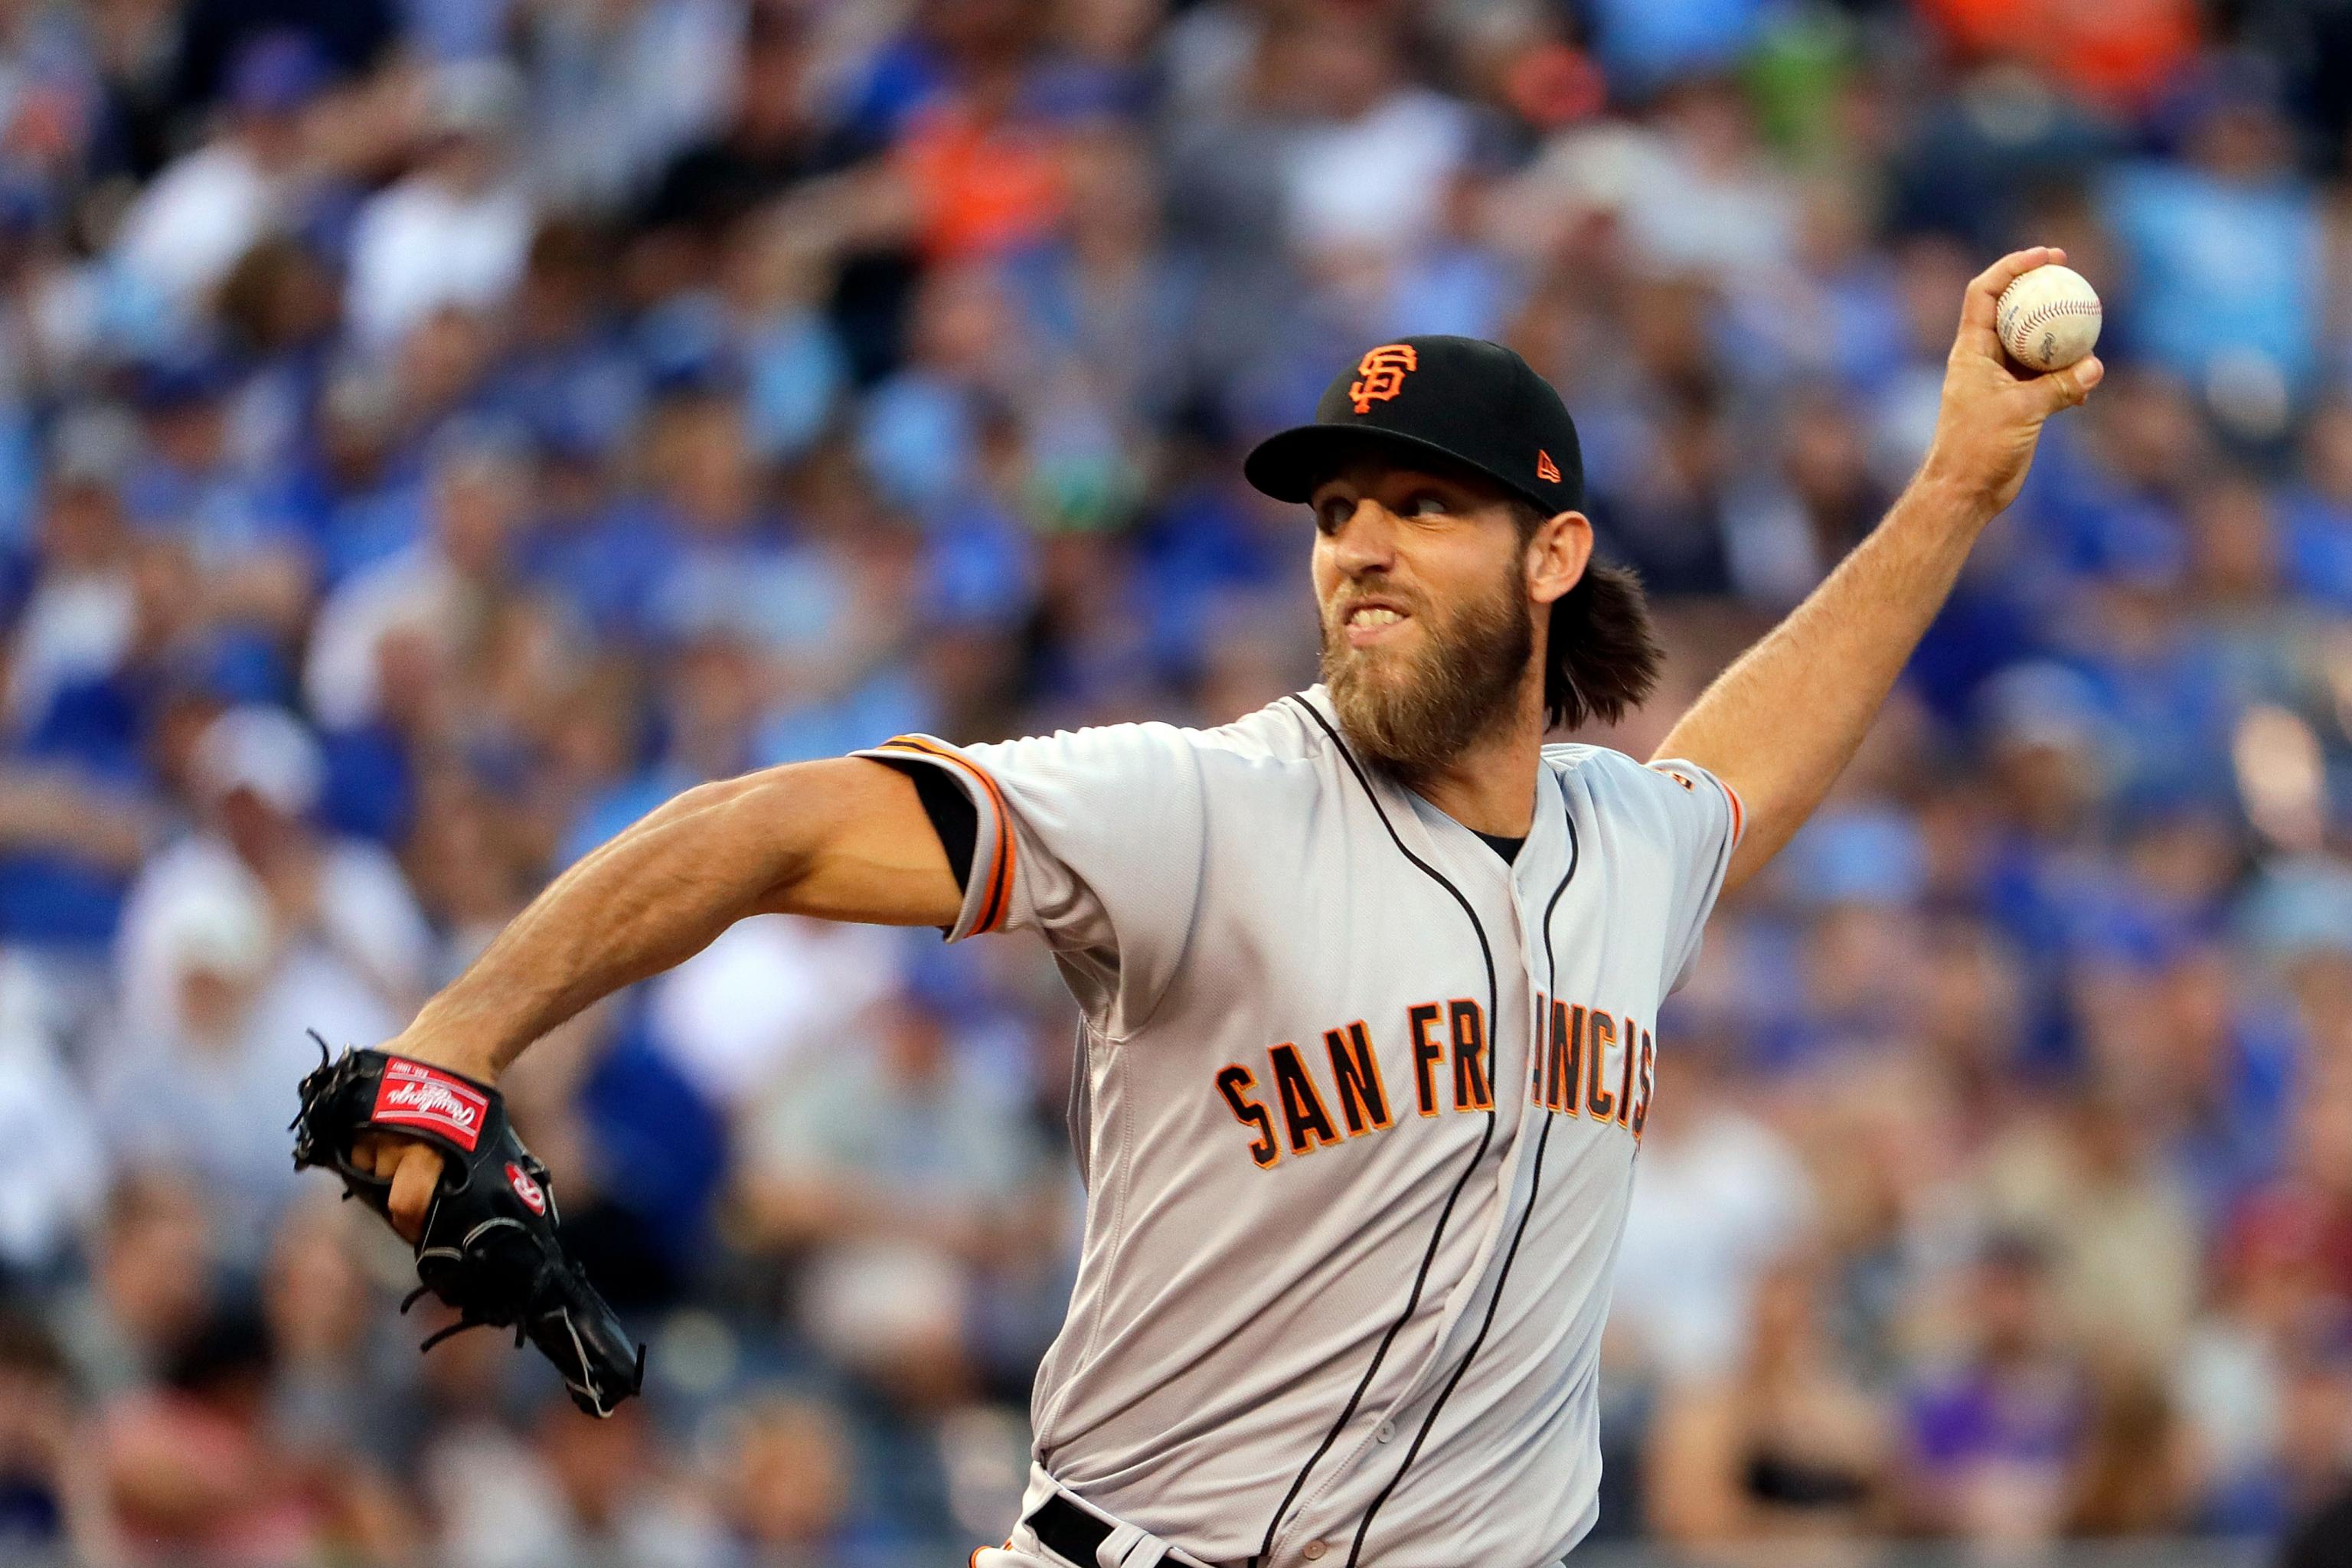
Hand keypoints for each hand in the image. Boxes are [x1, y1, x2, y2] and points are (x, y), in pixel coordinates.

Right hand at [351, 1033, 496, 1242]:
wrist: (451, 1039)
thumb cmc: (469, 1091)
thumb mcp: (471, 1135)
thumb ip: (449, 1169)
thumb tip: (444, 1210)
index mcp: (423, 1149)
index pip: (404, 1204)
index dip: (409, 1223)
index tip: (416, 1229)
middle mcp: (387, 1137)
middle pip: (378, 1186)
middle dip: (392, 1190)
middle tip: (409, 1184)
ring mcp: (362, 1118)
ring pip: (358, 1162)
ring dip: (372, 1164)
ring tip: (395, 1149)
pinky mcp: (347, 1102)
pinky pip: (343, 1138)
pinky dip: (356, 1142)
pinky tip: (375, 1134)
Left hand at [1919, 245, 2104, 519]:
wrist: (1965, 492)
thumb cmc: (1978, 449)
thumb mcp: (2021, 412)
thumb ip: (2058, 387)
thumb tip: (2095, 367)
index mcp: (1971, 351)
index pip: (1985, 293)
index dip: (2011, 267)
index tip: (2045, 257)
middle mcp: (1984, 359)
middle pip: (2012, 310)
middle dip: (2040, 290)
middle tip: (2072, 276)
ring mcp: (2001, 380)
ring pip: (2034, 344)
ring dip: (2060, 337)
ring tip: (2089, 329)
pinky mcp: (2017, 403)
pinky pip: (2047, 378)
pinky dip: (2067, 378)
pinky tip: (2085, 390)